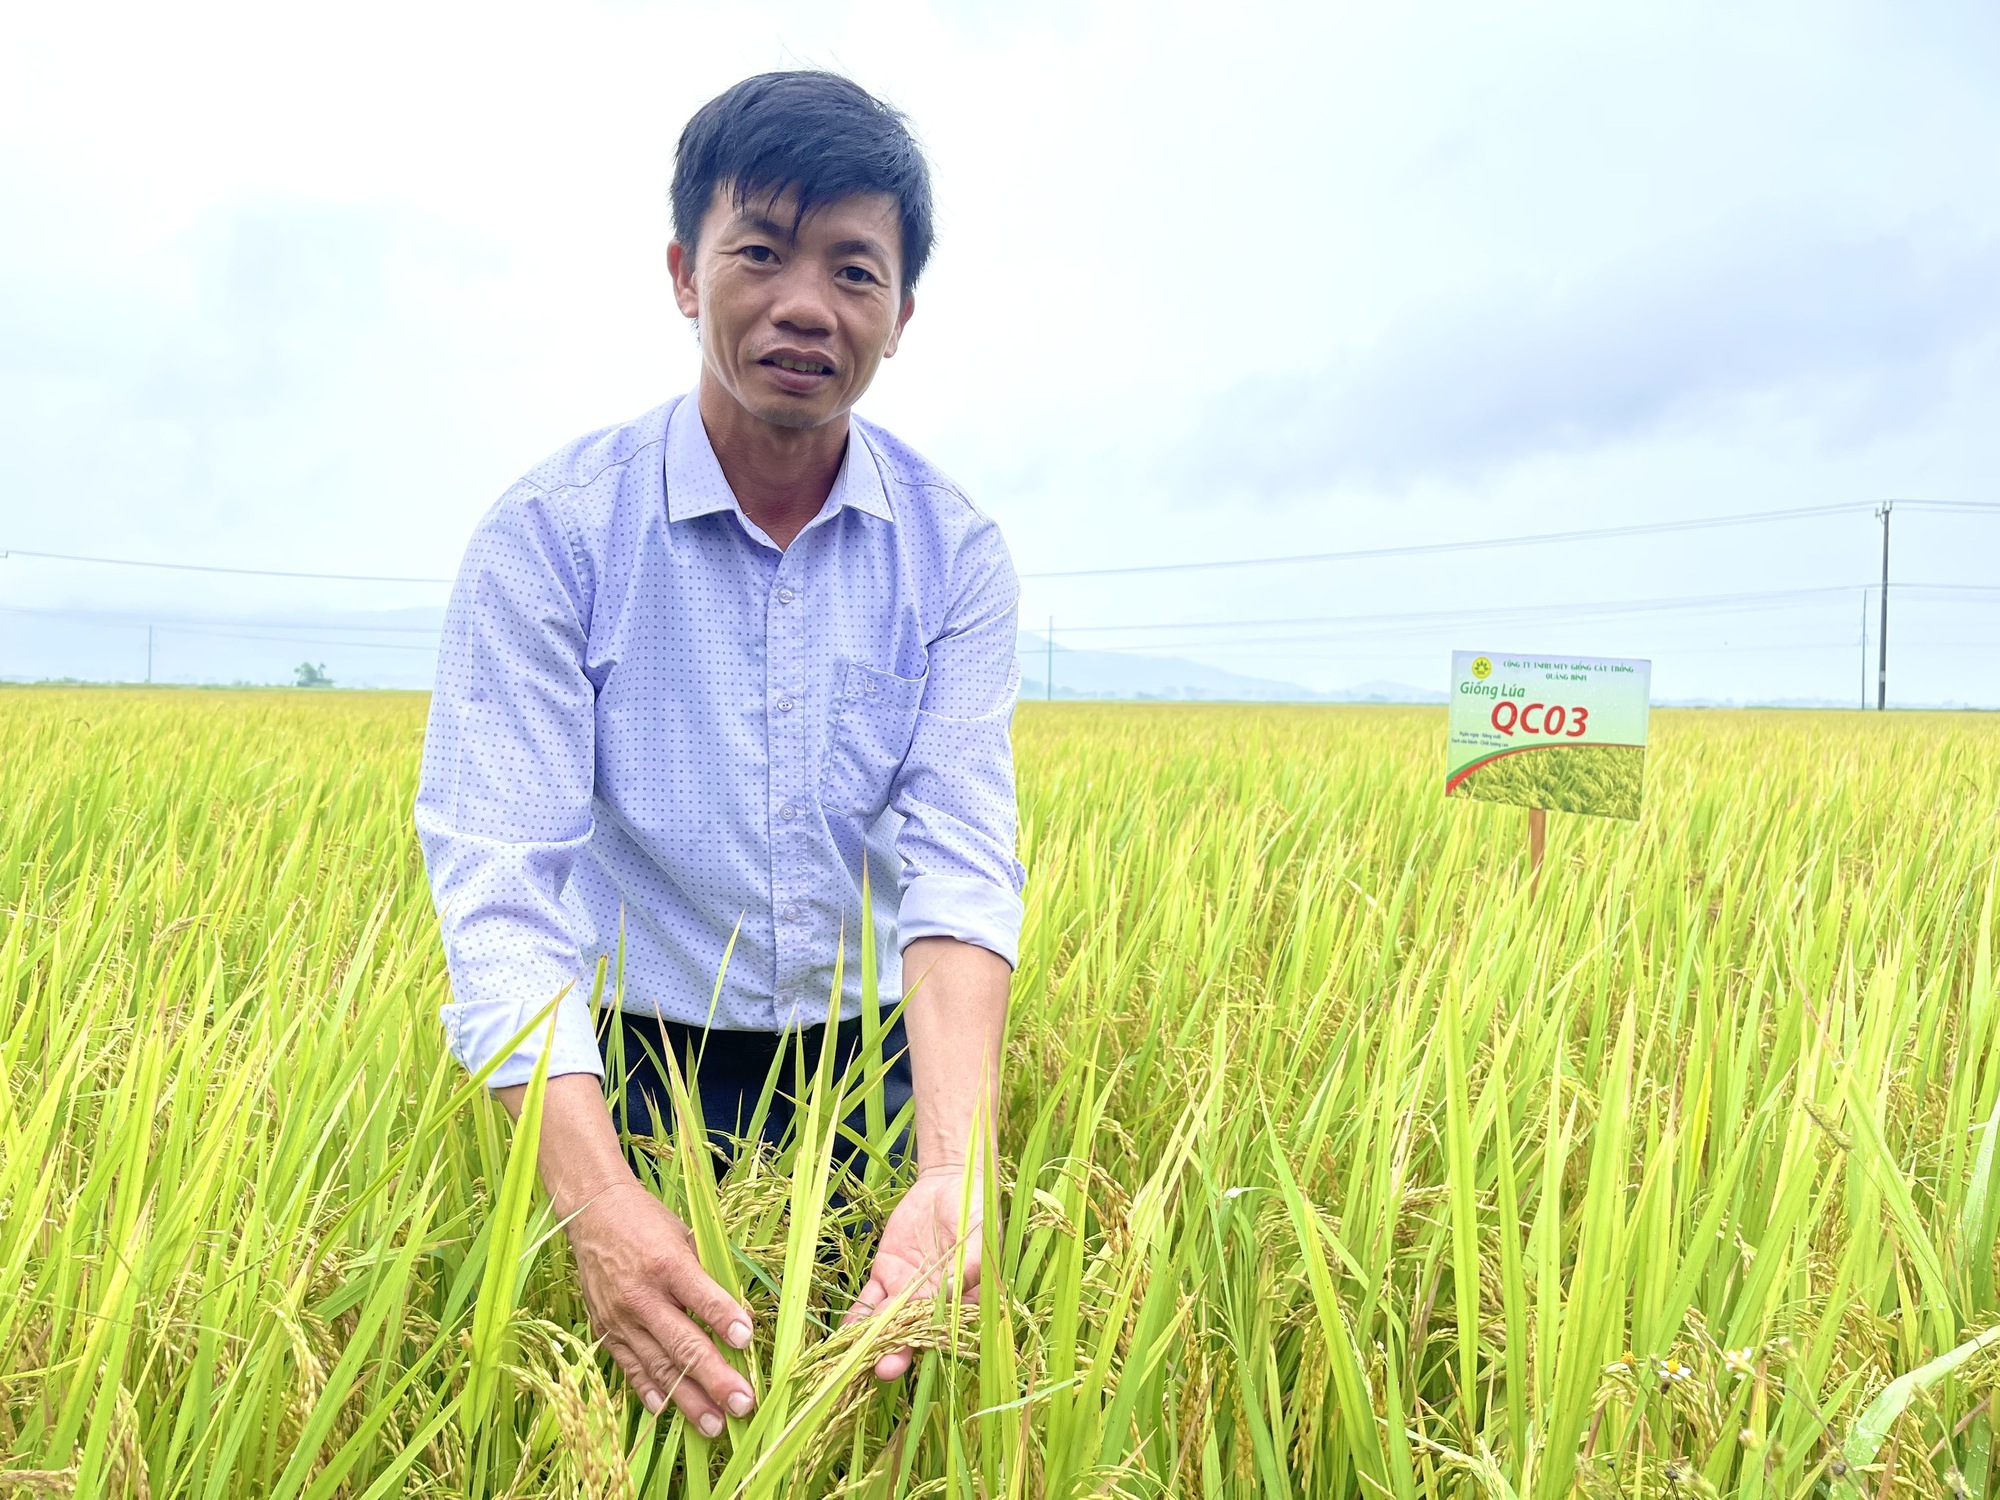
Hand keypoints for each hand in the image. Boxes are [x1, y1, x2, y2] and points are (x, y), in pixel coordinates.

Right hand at [565, 1178, 756, 1433]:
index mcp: (666, 1264)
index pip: (700, 1296)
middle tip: (742, 1404)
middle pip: (682, 1343)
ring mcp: (620, 1318)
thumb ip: (707, 1274)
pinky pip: (631, 1368)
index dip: (724, 1319)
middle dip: (715, 1378)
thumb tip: (737, 1314)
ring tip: (714, 1424)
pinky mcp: (605, 1331)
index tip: (746, 1341)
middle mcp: (641, 1296)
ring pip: (658, 1366)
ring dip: (688, 1399)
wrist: (592, 1216)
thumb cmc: (647, 1223)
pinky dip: (651, 1391)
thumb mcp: (684, 1234)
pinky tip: (669, 1410)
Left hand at [844, 1165, 982, 1379]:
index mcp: (964, 1303)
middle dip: (898, 1353)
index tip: (920, 1361)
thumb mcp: (981, 1238)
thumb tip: (951, 1293)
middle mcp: (934, 1304)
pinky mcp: (886, 1273)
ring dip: (873, 1341)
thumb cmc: (977, 1212)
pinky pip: (870, 1300)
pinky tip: (845, 1333)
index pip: (948, 1332)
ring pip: (888, 1322)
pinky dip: (858, 1317)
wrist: (951, 1183)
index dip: (933, 1348)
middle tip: (884, 1370)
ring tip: (855, 1357)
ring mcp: (908, 1290)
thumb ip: (968, 1266)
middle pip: (914, 1334)